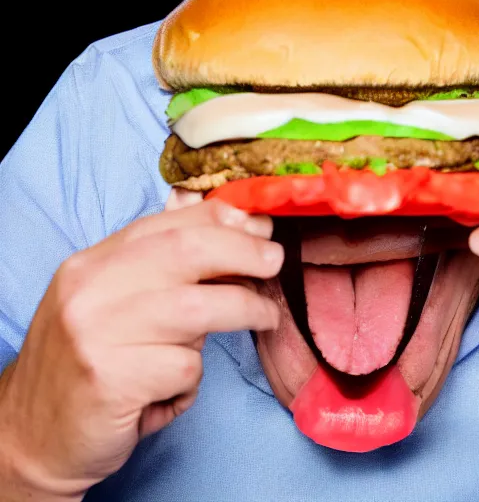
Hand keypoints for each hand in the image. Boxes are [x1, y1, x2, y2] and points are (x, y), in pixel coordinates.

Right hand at [0, 191, 282, 500]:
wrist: (30, 433)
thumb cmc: (91, 362)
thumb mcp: (118, 305)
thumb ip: (163, 274)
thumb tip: (232, 240)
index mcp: (94, 262)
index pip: (167, 223)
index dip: (222, 220)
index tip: (258, 227)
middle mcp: (91, 287)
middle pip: (186, 250)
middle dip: (243, 252)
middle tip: (274, 260)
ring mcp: (97, 330)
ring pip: (197, 307)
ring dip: (245, 310)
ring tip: (264, 316)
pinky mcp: (110, 378)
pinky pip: (183, 367)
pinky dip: (194, 377)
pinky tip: (175, 388)